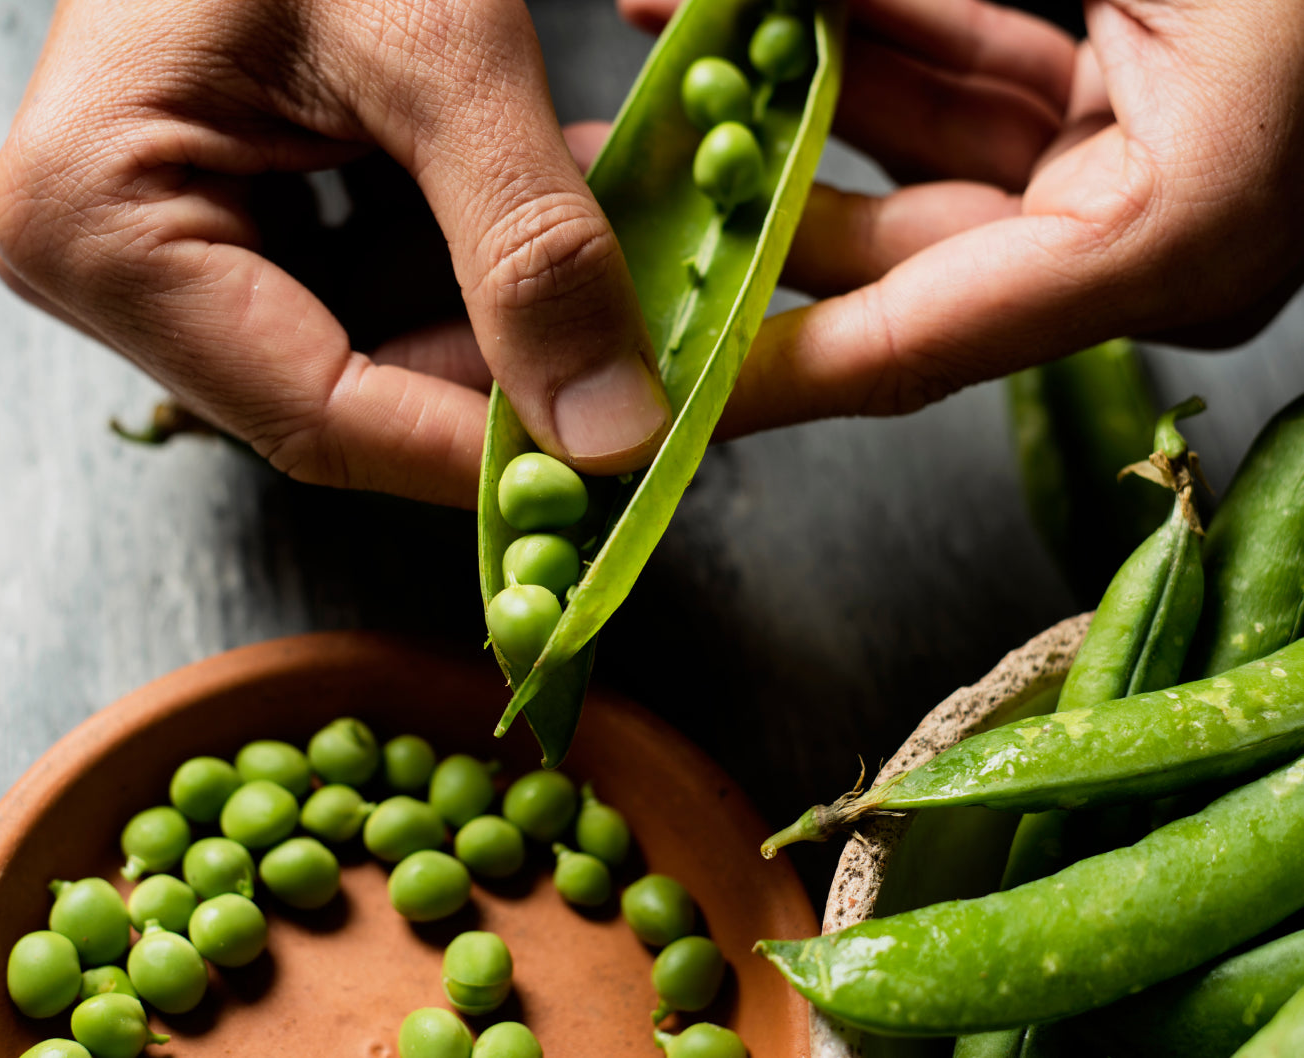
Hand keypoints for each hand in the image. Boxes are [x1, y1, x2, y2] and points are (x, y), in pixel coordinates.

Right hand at [0, 0, 671, 507]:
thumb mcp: (434, 41)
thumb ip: (526, 238)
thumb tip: (609, 430)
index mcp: (99, 228)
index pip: (320, 417)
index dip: (483, 457)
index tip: (625, 464)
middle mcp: (118, 266)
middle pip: (357, 396)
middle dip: (520, 384)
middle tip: (660, 371)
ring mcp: (176, 248)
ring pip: (385, 353)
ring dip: (518, 327)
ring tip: (637, 284)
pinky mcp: (239, 221)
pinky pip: (381, 290)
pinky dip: (488, 273)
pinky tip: (572, 240)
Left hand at [622, 0, 1303, 437]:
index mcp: (1173, 235)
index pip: (918, 338)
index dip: (772, 368)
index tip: (657, 388)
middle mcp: (1154, 230)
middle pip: (898, 246)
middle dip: (748, 196)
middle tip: (616, 173)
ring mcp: (1145, 163)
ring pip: (920, 148)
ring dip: (788, 93)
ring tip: (665, 45)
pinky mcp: (1133, 96)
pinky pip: (970, 80)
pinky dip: (868, 39)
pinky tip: (757, 6)